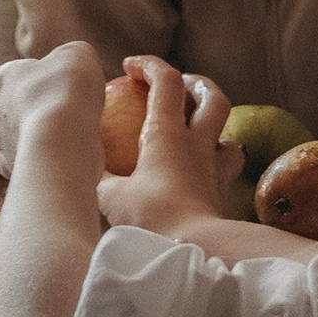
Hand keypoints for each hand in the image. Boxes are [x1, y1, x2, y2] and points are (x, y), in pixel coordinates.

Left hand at [0, 43, 107, 189]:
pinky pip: (13, 169)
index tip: (16, 87)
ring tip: (35, 141)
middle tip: (24, 116)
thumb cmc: (65, 89)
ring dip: (10, 144)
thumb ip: (69, 56)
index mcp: (1, 81)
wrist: (63, 138)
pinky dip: (27, 166)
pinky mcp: (15, 171)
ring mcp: (2, 146)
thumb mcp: (76, 56)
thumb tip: (72, 59)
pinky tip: (46, 161)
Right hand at [96, 54, 239, 237]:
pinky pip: (226, 173)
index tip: (129, 67)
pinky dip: (216, 168)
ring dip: (217, 130)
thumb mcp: (109, 195)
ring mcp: (213, 171)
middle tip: (179, 86)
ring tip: (199, 134)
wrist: (193, 250)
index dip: (150, 65)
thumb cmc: (149, 218)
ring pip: (229, 137)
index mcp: (166, 134)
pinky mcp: (220, 197)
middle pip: (212, 99)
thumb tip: (88, 163)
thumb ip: (100, 175)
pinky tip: (201, 176)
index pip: (166, 82)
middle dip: (197, 85)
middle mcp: (196, 145)